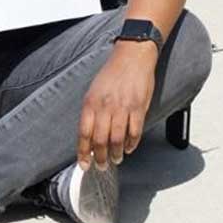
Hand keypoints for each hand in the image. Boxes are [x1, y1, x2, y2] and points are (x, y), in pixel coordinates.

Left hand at [77, 41, 156, 169]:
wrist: (132, 56)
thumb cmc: (112, 73)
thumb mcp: (94, 91)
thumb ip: (92, 112)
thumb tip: (90, 137)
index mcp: (91, 103)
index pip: (84, 134)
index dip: (83, 153)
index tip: (84, 164)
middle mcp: (105, 106)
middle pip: (100, 140)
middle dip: (100, 158)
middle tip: (102, 166)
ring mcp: (123, 107)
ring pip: (117, 139)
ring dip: (116, 154)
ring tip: (116, 159)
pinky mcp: (139, 107)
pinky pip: (134, 132)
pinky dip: (131, 144)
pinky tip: (129, 148)